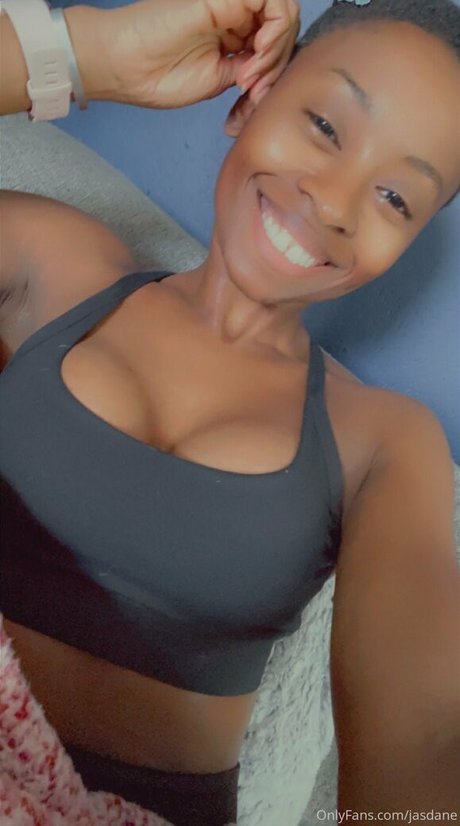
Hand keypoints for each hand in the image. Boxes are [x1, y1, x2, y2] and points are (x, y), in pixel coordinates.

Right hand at [89, 0, 299, 108]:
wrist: (126, 65)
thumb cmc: (158, 77)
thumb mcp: (218, 81)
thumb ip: (249, 71)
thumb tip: (273, 75)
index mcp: (233, 35)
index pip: (276, 44)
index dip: (276, 70)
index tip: (255, 95)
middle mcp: (236, 15)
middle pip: (284, 27)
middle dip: (279, 61)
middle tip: (255, 87)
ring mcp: (232, 4)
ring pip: (284, 13)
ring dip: (278, 47)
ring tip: (254, 71)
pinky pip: (272, 4)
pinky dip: (275, 31)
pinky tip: (256, 54)